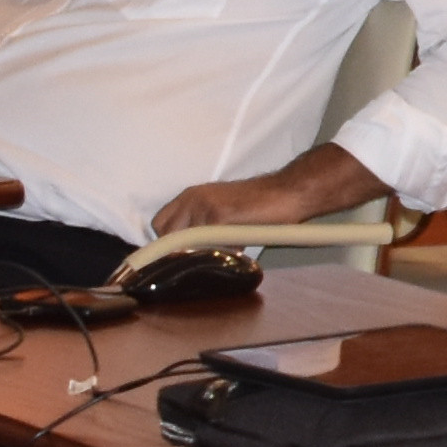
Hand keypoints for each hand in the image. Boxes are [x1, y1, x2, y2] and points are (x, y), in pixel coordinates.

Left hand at [146, 166, 348, 240]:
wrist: (286, 191)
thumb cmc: (257, 204)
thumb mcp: (222, 209)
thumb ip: (202, 226)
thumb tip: (188, 254)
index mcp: (190, 195)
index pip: (160, 224)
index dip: (168, 242)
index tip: (182, 254)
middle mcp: (192, 198)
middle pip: (167, 235)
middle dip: (181, 250)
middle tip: (205, 255)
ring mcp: (204, 206)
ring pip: (188, 243)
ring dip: (205, 251)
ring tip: (229, 246)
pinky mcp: (219, 215)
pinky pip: (209, 243)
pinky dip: (221, 250)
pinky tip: (239, 245)